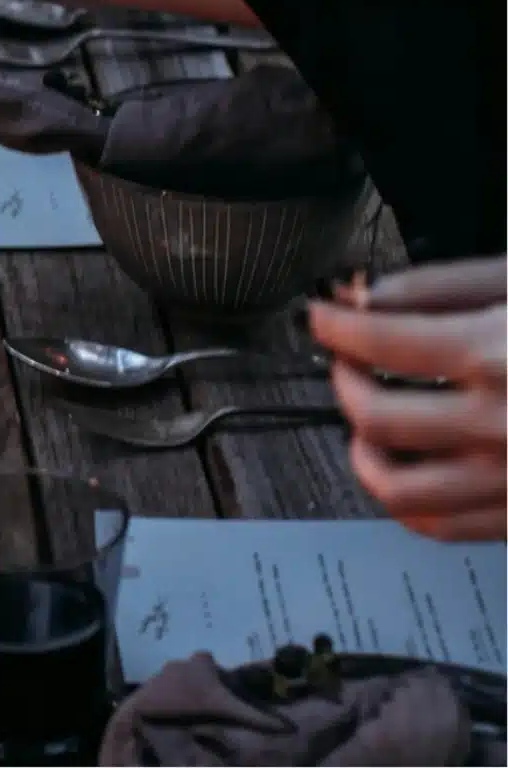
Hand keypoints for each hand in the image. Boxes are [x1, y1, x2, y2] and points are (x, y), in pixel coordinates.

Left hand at [310, 258, 506, 541]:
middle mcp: (502, 425)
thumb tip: (369, 296)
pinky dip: (407, 502)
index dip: (334, 327)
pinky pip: (444, 527)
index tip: (323, 318)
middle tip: (345, 364)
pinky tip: (409, 470)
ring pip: (398, 490)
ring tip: (366, 426)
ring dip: (365, 454)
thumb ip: (443, 286)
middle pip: (375, 418)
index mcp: (498, 356)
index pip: (376, 344)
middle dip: (344, 384)